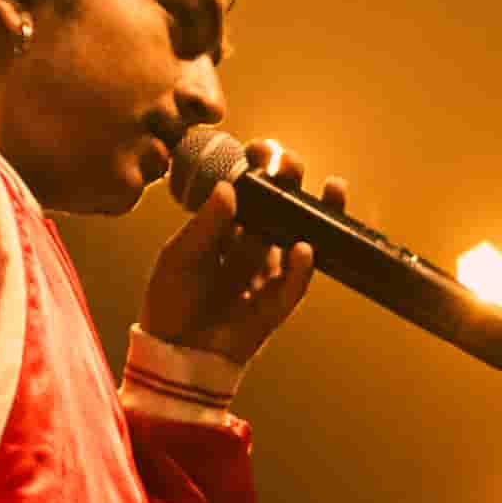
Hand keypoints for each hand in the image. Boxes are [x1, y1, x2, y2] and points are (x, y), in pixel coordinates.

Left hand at [140, 142, 324, 370]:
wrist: (172, 354)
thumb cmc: (170, 301)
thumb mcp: (180, 257)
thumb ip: (205, 225)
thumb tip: (228, 187)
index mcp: (226, 230)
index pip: (248, 192)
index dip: (258, 169)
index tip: (261, 149)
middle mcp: (251, 246)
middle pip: (280, 208)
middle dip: (289, 182)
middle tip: (290, 164)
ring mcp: (267, 275)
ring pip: (299, 239)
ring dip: (317, 215)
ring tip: (331, 189)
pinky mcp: (275, 305)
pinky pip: (294, 284)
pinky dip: (302, 267)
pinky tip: (304, 248)